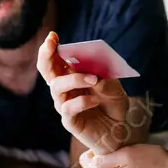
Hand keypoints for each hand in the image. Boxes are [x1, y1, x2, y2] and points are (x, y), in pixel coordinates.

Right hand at [37, 31, 128, 154]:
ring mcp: (64, 104)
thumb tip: (94, 73)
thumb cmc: (114, 106)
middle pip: (46, 70)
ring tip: (93, 79)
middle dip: (46, 56)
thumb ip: (105, 79)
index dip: (50, 47)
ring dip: (74, 79)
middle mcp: (64, 89)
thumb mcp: (115, 88)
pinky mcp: (69, 121)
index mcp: (72, 76)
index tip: (53, 36)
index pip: (55, 59)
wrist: (120, 131)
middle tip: (52, 45)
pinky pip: (68, 108)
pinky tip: (95, 100)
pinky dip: (82, 101)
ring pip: (56, 87)